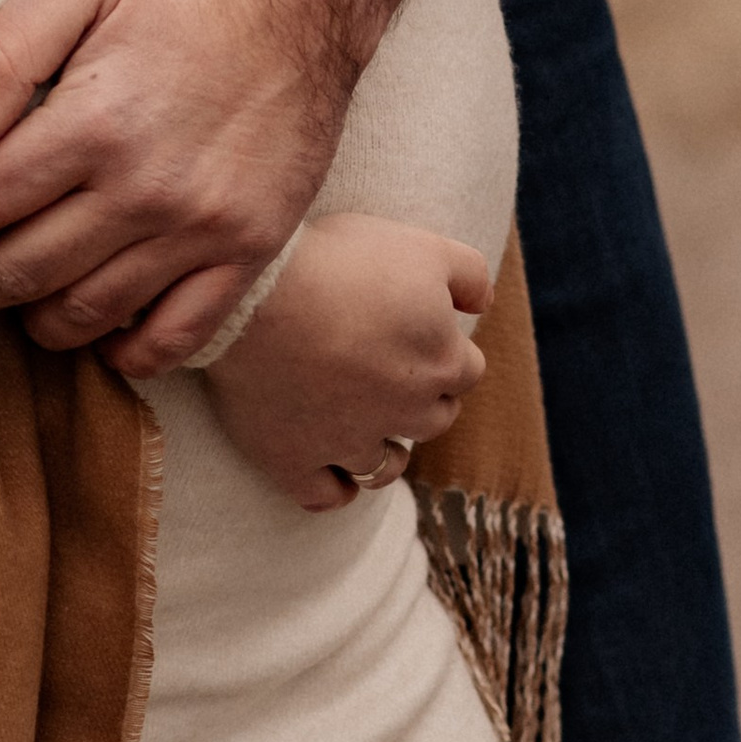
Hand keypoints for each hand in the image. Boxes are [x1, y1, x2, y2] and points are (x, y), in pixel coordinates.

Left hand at [0, 0, 354, 376]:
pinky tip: (97, 330)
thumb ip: (2, 55)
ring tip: (2, 293)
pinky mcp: (250, 248)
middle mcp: (147, 189)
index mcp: (95, 121)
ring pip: (87, 313)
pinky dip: (126, 351)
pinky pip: (176, 336)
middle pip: (22, 272)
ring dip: (28, 316)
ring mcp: (203, 229)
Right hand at [202, 215, 491, 511]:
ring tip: (370, 427)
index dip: (448, 347)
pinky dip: (335, 488)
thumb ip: (470, 274)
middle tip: (393, 371)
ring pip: (385, 466)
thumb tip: (483, 304)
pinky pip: (326, 495)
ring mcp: (349, 443)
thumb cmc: (339, 261)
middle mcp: (404, 413)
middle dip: (424, 398)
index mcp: (440, 362)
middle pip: (434, 418)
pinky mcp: (295, 460)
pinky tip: (334, 473)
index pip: (467, 369)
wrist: (257, 293)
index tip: (422, 332)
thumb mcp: (421, 246)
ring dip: (387, 450)